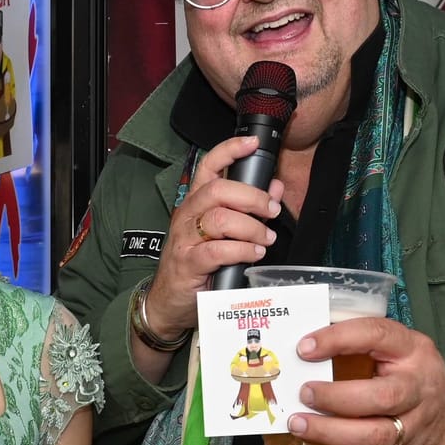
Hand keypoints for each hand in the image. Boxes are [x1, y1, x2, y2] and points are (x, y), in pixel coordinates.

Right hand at [143, 134, 285, 336]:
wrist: (168, 301)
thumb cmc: (196, 264)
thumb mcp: (222, 233)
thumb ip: (248, 208)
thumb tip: (275, 187)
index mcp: (195, 203)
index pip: (208, 167)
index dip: (229, 150)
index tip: (252, 144)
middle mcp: (188, 216)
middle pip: (218, 190)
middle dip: (252, 197)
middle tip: (271, 210)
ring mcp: (185, 239)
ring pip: (220, 219)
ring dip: (251, 227)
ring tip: (265, 239)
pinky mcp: (188, 263)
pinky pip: (218, 251)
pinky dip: (242, 251)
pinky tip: (253, 254)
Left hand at [281, 319, 444, 444]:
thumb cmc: (411, 377)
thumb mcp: (397, 349)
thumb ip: (360, 345)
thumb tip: (302, 347)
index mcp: (413, 352)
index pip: (378, 336)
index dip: (340, 340)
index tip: (305, 347)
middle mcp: (416, 390)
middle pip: (383, 397)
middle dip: (337, 397)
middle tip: (304, 393)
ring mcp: (409, 429)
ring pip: (372, 436)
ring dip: (328, 433)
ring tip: (296, 424)